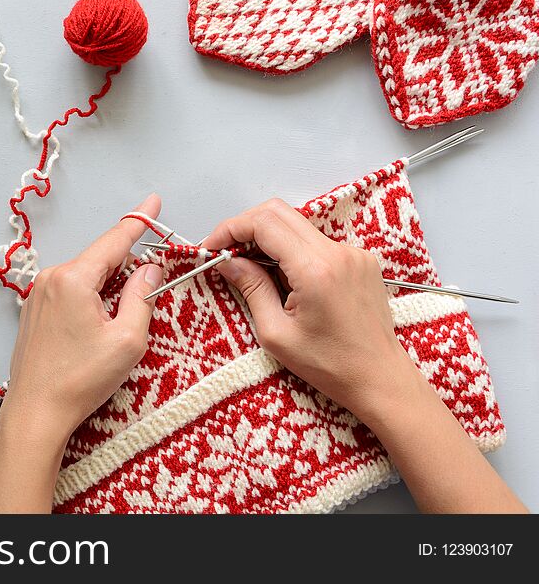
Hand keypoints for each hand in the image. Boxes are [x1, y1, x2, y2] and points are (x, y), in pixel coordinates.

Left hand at [3, 194, 163, 441]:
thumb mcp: (127, 340)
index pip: (114, 239)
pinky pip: (69, 292)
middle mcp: (51, 279)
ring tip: (115, 326)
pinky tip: (95, 329)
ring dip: (107, 289)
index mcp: (74, 279)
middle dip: (126, 269)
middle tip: (147, 290)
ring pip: (85, 278)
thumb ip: (141, 297)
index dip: (139, 221)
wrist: (36, 412)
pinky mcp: (34, 312)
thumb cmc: (79, 380)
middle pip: (100, 260)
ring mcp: (38, 295)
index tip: (153, 202)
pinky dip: (89, 300)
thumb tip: (149, 270)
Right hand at [203, 199, 525, 512]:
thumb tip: (228, 262)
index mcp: (315, 270)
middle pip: (279, 212)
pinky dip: (292, 249)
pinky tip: (283, 276)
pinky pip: (316, 241)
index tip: (212, 248)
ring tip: (250, 267)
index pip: (264, 223)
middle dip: (245, 227)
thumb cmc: (329, 365)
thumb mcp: (276, 334)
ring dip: (268, 238)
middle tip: (225, 252)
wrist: (379, 377)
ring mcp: (353, 253)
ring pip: (297, 225)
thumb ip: (251, 289)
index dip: (230, 229)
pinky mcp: (360, 259)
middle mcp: (337, 252)